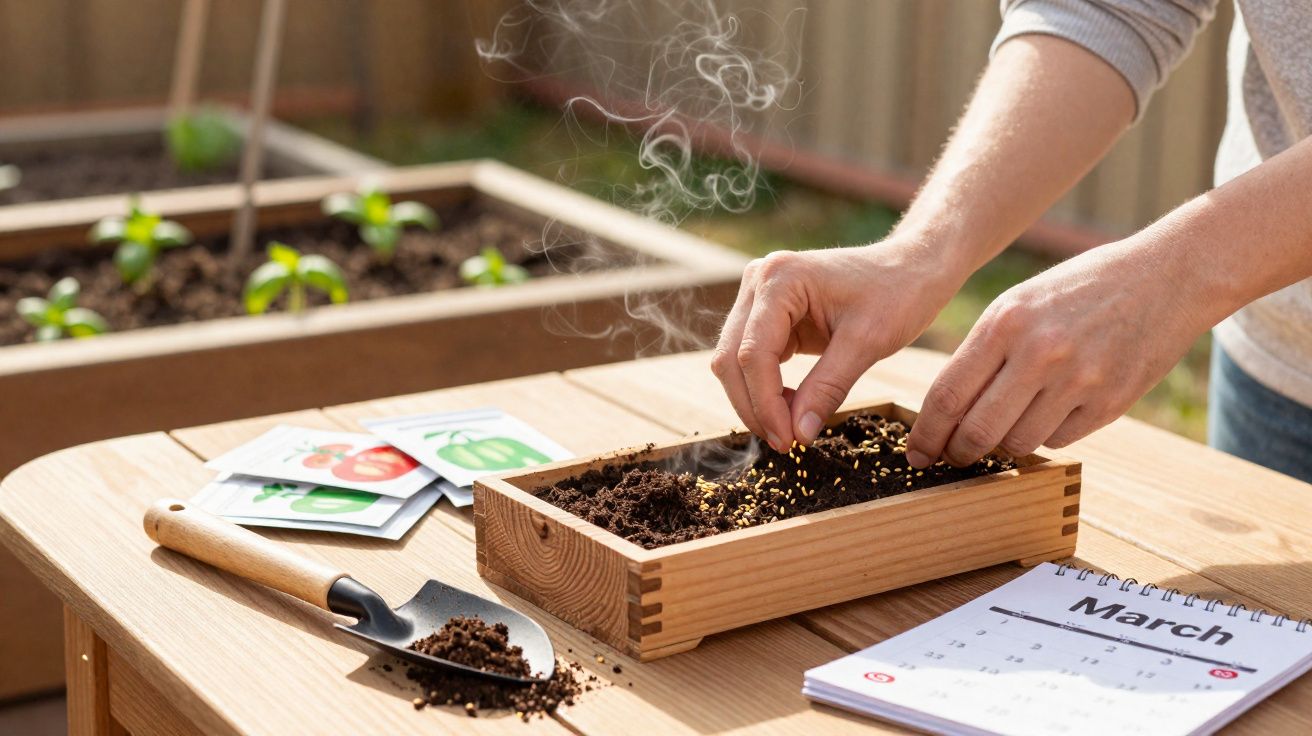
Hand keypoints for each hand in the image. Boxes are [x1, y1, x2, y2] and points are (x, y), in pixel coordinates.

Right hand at [712, 239, 959, 450]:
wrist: (912, 268)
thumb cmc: (898, 293)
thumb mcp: (867, 343)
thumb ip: (828, 387)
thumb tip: (799, 434)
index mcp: (780, 278)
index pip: (753, 353)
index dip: (766, 403)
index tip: (788, 441)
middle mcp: (759, 280)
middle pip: (732, 358)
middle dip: (755, 406)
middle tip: (785, 443)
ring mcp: (759, 295)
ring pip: (734, 361)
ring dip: (755, 400)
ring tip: (790, 429)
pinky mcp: (768, 313)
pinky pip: (752, 358)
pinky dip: (766, 388)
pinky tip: (792, 407)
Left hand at [906, 240, 1203, 467]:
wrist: (1165, 277)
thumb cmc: (1078, 290)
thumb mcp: (1019, 303)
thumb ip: (982, 352)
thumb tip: (945, 411)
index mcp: (1005, 323)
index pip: (948, 395)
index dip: (927, 434)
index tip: (916, 452)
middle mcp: (1039, 353)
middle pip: (978, 431)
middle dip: (957, 452)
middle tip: (952, 457)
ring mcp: (1078, 381)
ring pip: (1018, 443)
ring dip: (1004, 444)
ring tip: (1003, 428)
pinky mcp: (1111, 403)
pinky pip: (1058, 439)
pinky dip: (1044, 435)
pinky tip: (1049, 411)